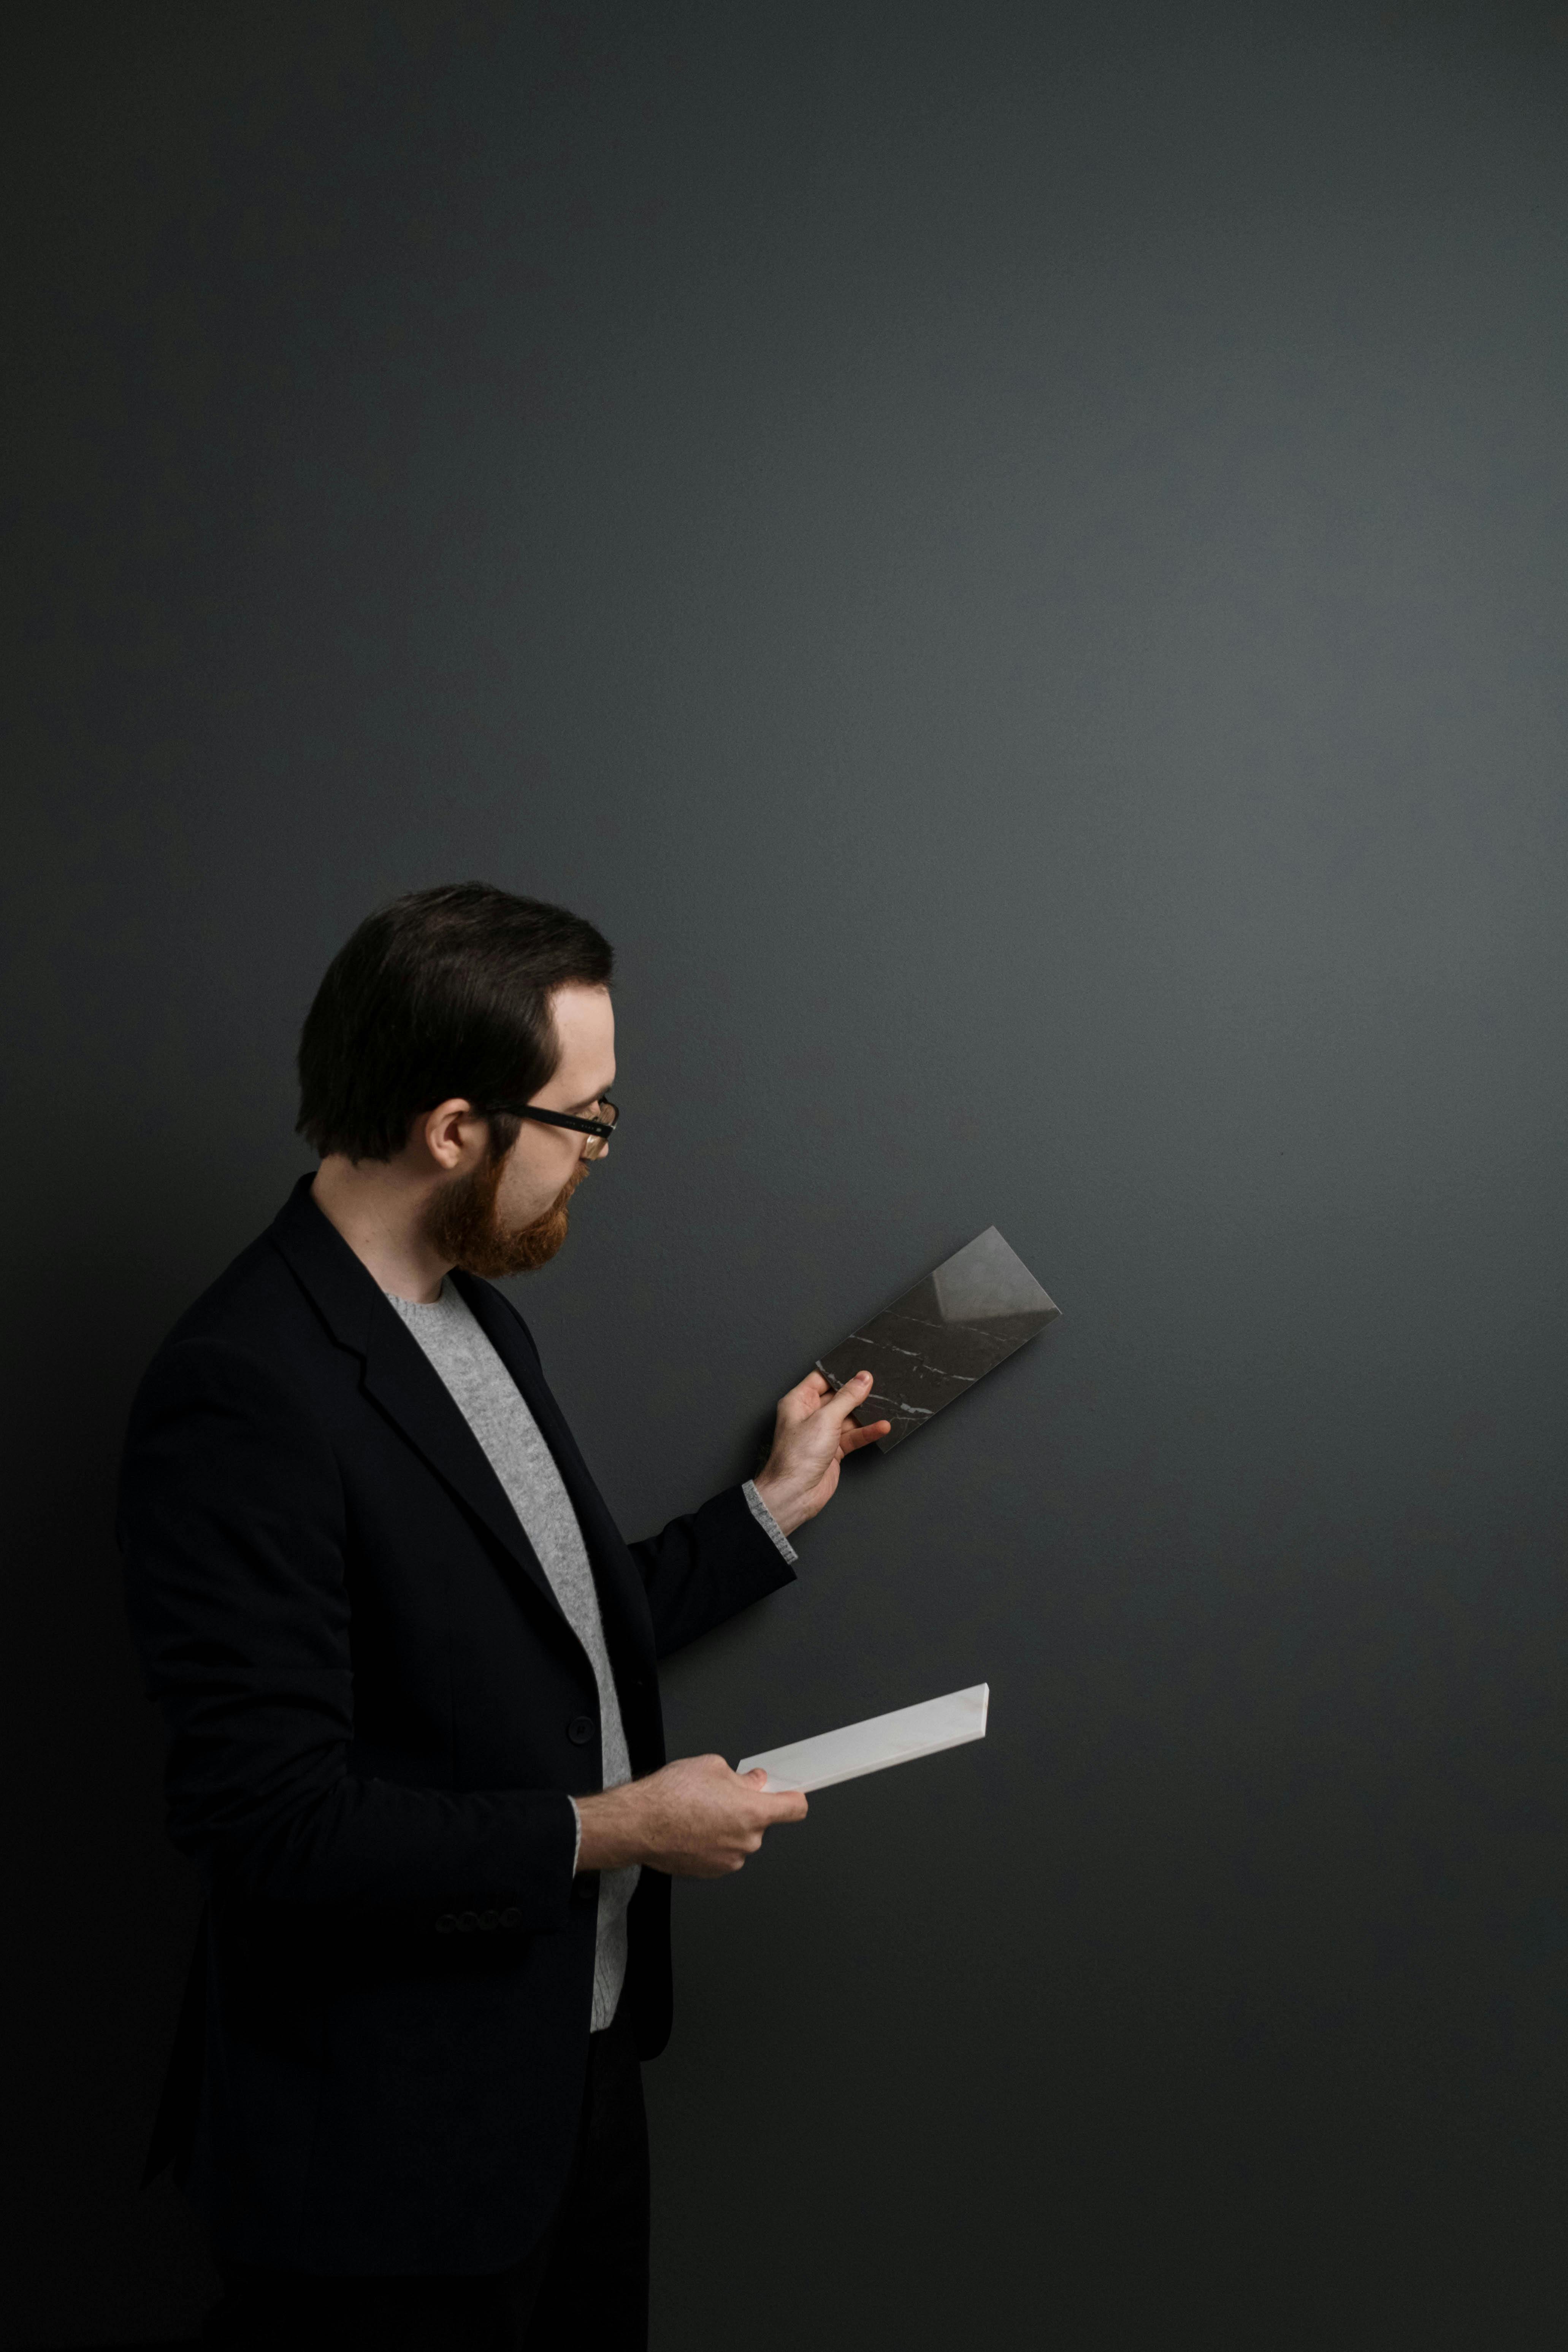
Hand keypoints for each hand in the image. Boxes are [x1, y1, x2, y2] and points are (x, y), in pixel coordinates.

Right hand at [574, 1754, 807, 1878]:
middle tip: (723, 1795)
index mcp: (754, 1813)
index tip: (791, 1793)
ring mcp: (729, 1860)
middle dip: (748, 1808)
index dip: (793, 1797)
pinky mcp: (711, 1871)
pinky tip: (692, 1827)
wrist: (639, 1824)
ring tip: (701, 1811)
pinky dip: (714, 1841)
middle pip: (762, 1822)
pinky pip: (723, 1851)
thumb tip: (754, 1782)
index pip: (795, 1808)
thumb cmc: (671, 1796)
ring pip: (740, 1838)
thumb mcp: (712, 1767)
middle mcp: (747, 1841)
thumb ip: (742, 1777)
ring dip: (729, 1826)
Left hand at [752, 1370, 891, 1535]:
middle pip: (838, 1397)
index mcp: (799, 1401)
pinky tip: (882, 1427)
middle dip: (858, 1393)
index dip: (841, 1372)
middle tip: (880, 1383)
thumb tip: (863, 1378)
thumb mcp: (826, 1419)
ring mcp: (822, 1433)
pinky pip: (853, 1436)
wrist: (795, 1494)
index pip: (821, 1379)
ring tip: (887, 1405)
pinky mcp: (833, 1450)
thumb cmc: (797, 1456)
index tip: (861, 1366)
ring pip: (848, 1417)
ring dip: (866, 1414)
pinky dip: (867, 1432)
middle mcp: (810, 1415)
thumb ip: (847, 1398)